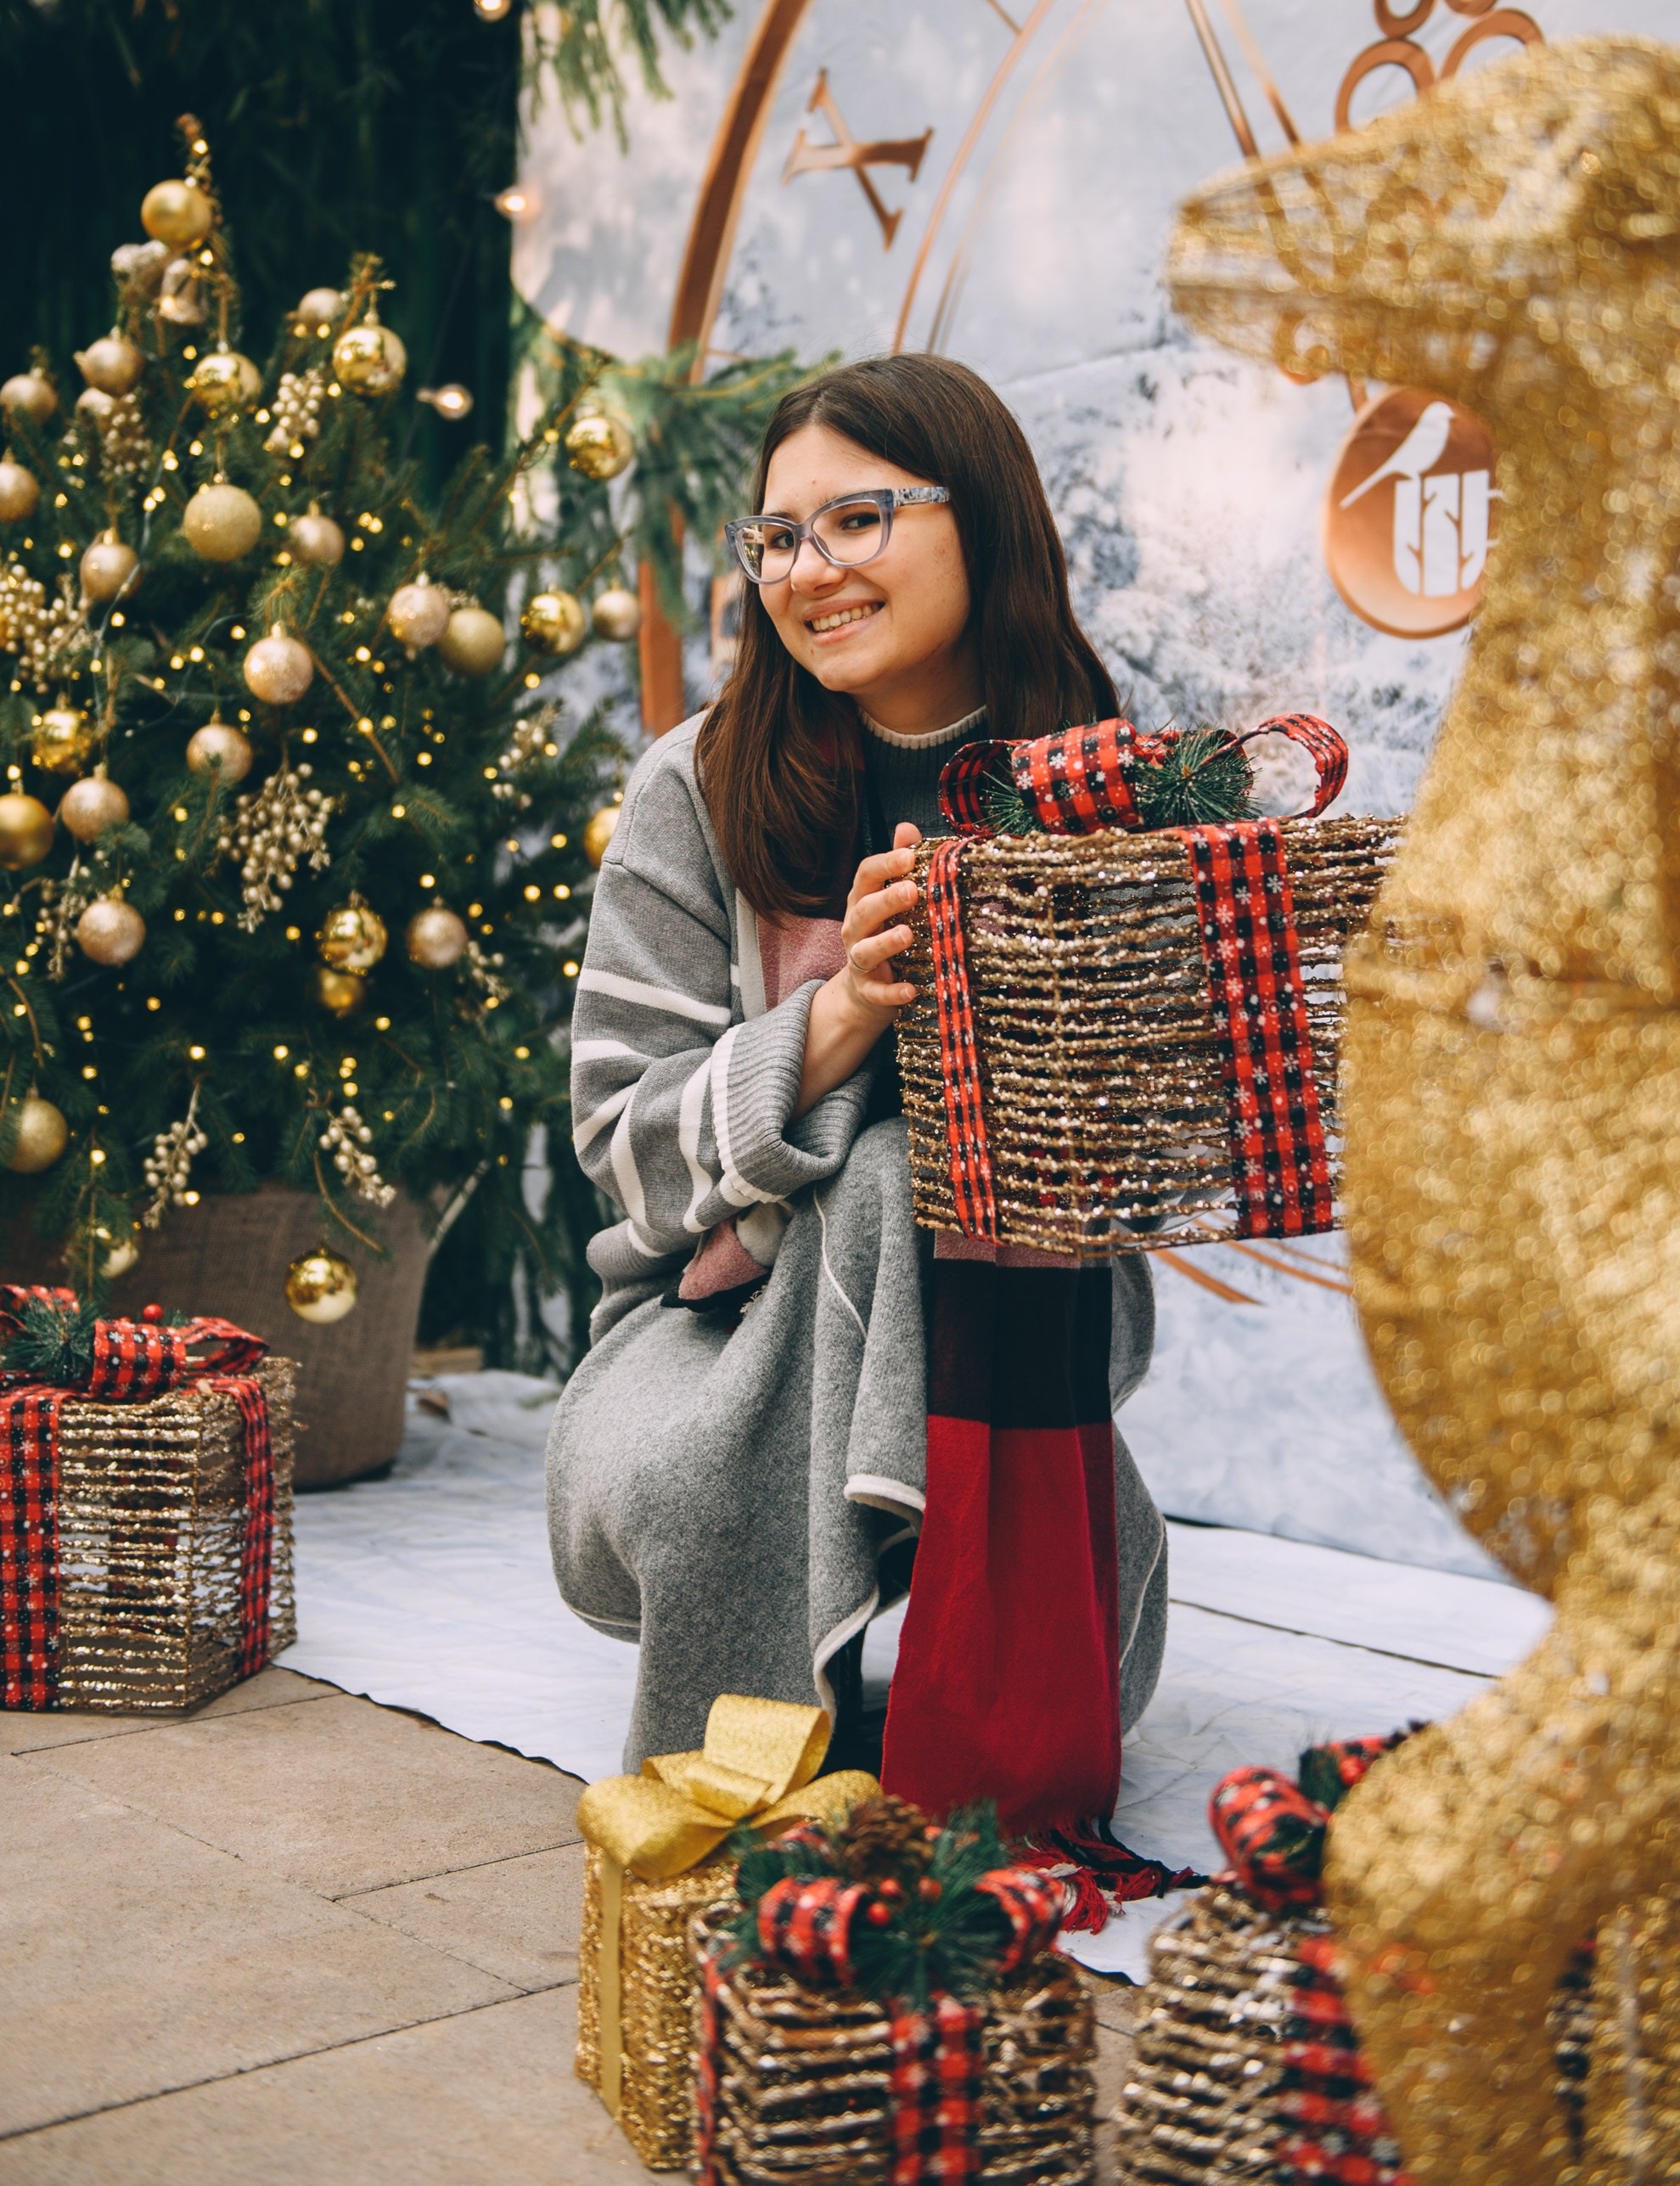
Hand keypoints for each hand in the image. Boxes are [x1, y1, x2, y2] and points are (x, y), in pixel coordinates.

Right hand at [794, 821, 921, 1116]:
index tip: (910, 855)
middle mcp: (855, 928)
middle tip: (913, 890)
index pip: (866, 875)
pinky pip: (877, 992)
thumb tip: (907, 827)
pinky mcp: (867, 991)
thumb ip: (900, 866)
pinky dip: (892, 992)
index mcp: (863, 900)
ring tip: (907, 934)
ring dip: (885, 943)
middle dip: (887, 900)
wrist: (864, 993)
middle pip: (864, 910)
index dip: (885, 864)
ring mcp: (858, 960)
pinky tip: (911, 990)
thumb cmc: (886, 933)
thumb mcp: (892, 899)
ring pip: (865, 950)